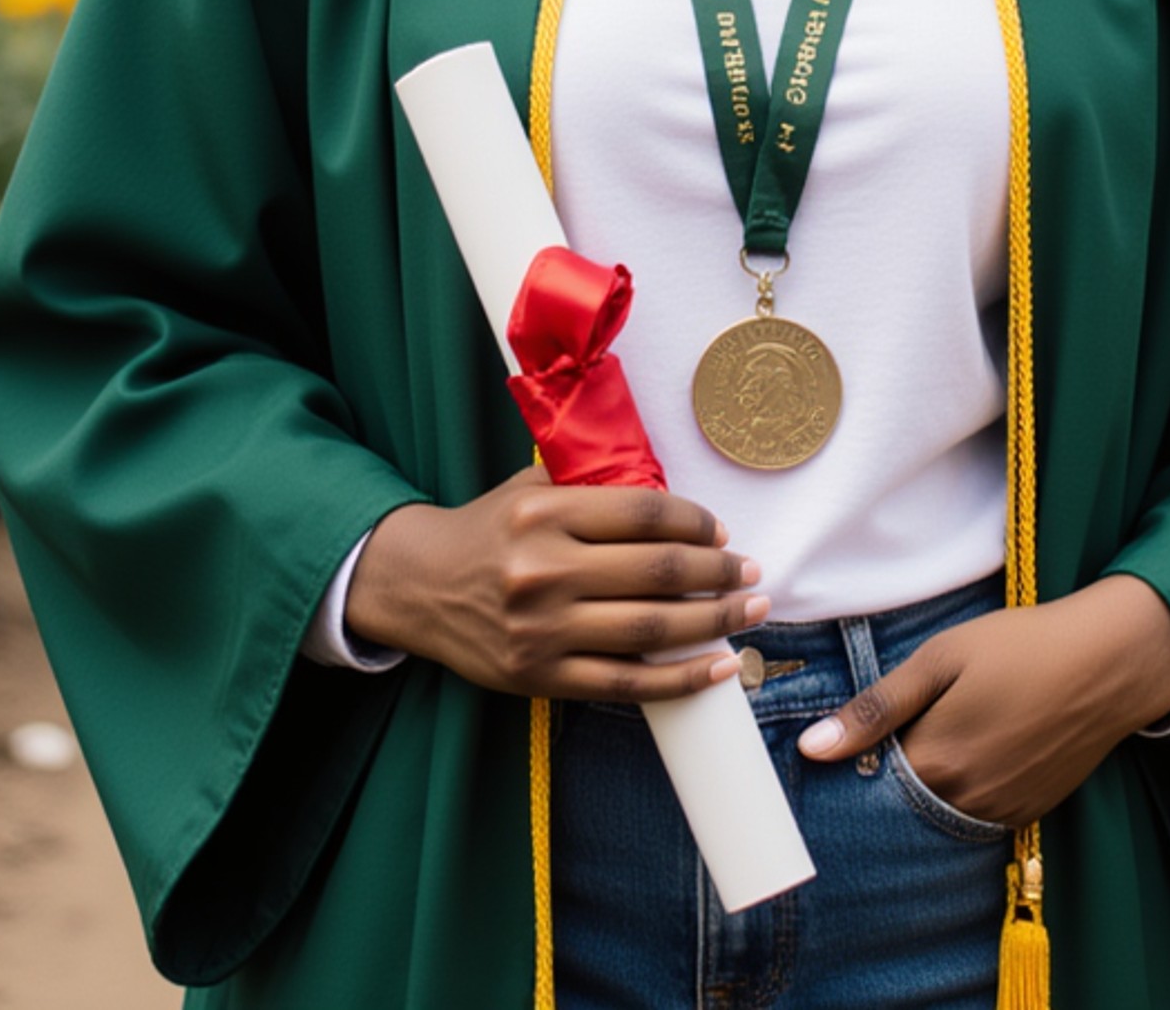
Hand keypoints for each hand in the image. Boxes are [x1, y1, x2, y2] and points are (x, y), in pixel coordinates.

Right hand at [343, 467, 768, 703]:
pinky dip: (681, 680)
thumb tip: (669, 492)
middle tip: (752, 571)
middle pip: (657, 572)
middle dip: (718, 572)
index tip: (721, 531)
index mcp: (544, 512)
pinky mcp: (539, 676)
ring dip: (714, 621)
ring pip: (650, 630)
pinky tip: (721, 667)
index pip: (643, 514)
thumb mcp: (529, 487)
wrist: (418, 586)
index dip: (694, 522)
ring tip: (750, 610)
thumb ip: (591, 485)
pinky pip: (626, 684)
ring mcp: (542, 629)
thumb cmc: (488, 530)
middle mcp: (543, 569)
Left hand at [795, 576, 1169, 825]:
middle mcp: (966, 803)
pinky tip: (979, 744)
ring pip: (941, 811)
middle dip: (890, 773)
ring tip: (944, 728)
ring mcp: (1001, 813)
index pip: (869, 782)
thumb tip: (813, 749)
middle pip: (904, 802)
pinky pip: (978, 814)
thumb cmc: (1021, 646)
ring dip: (930, 782)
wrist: (1109, 662)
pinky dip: (965, 789)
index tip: (855, 730)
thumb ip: (877, 708)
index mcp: (938, 762)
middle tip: (899, 725)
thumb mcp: (942, 658)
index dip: (858, 754)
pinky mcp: (1029, 814)